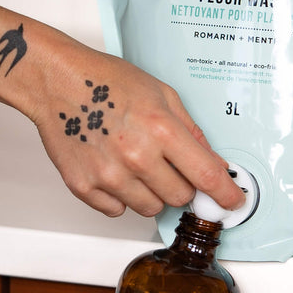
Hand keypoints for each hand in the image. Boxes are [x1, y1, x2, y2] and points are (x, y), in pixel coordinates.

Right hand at [31, 46, 244, 217]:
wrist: (57, 81)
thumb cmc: (107, 82)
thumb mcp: (162, 94)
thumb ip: (192, 132)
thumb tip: (215, 163)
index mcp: (161, 129)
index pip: (206, 175)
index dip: (226, 194)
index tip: (234, 202)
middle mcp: (136, 155)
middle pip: (180, 197)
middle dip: (182, 185)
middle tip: (167, 163)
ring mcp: (108, 175)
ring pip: (150, 208)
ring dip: (152, 192)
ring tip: (136, 162)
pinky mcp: (83, 186)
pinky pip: (117, 210)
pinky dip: (121, 196)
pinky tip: (114, 168)